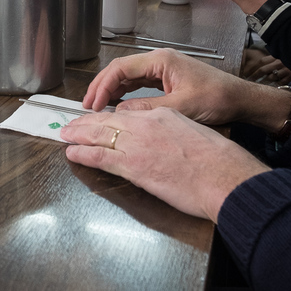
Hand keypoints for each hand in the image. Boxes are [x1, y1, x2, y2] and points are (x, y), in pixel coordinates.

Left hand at [61, 107, 269, 221]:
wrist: (224, 177)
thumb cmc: (218, 161)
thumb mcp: (193, 132)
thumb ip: (172, 131)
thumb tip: (161, 140)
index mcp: (163, 115)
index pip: (127, 113)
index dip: (108, 116)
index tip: (97, 119)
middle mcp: (147, 125)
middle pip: (108, 120)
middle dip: (86, 122)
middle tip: (70, 124)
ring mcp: (138, 145)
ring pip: (99, 135)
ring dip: (79, 135)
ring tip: (65, 135)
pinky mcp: (134, 167)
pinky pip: (101, 157)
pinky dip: (83, 153)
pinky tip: (72, 153)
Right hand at [81, 49, 261, 125]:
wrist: (240, 99)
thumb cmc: (217, 98)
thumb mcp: (181, 106)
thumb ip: (148, 109)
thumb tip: (120, 114)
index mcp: (161, 60)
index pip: (121, 68)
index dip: (103, 86)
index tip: (93, 104)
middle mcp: (159, 60)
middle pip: (120, 70)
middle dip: (101, 86)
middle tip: (87, 105)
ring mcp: (162, 69)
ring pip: (127, 76)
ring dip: (111, 90)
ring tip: (97, 107)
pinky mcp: (166, 78)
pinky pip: (138, 83)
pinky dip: (124, 93)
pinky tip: (116, 105)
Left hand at [241, 48, 290, 85]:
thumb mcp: (284, 56)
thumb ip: (274, 58)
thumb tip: (262, 62)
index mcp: (278, 56)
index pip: (262, 61)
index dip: (254, 67)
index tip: (248, 72)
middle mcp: (280, 62)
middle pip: (263, 70)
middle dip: (255, 76)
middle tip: (249, 80)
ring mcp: (286, 70)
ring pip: (271, 78)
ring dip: (266, 81)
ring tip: (261, 84)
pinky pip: (280, 83)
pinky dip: (277, 85)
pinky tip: (274, 86)